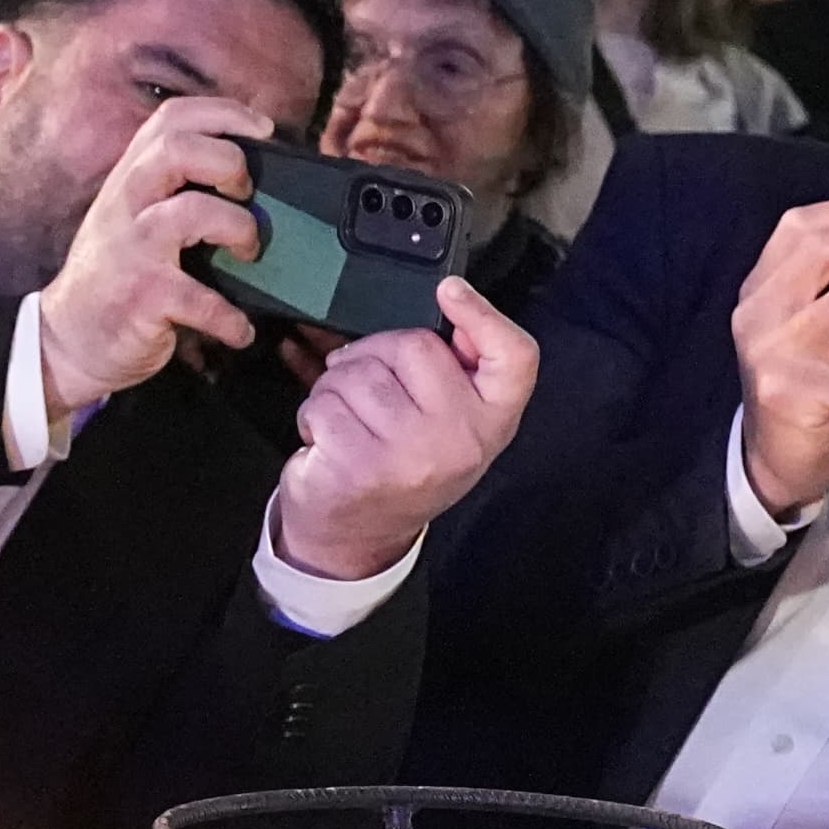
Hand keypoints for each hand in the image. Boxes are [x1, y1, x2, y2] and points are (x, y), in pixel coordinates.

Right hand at [35, 95, 277, 408]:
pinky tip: (238, 330)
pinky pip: (202, 299)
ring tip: (249, 253)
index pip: (174, 117)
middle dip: (230, 163)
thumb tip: (254, 182)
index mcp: (131, 177)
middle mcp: (128, 203)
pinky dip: (231, 320)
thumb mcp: (131, 216)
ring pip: (195, 212)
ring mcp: (133, 248)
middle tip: (246, 194)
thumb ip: (173, 189)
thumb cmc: (116, 274)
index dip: (225, 113)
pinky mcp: (143, 296)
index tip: (262, 131)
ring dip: (240, 230)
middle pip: (179, 148)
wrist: (67, 338)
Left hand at [270, 280, 540, 579]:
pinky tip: (328, 440)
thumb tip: (446, 294)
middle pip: (412, 345)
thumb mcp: (445, 419)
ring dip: (335, 388)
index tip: (450, 290)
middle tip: (368, 395)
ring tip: (348, 422)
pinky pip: (323, 404)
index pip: (515, 358)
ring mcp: (413, 454)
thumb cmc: (400, 461)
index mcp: (492, 419)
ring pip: (357, 372)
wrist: (358, 537)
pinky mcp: (361, 466)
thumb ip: (451, 366)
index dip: (485, 316)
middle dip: (373, 355)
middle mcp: (462, 438)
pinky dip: (313, 414)